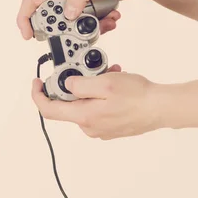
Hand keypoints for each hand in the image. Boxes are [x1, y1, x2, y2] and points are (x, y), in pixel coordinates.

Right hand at [17, 0, 141, 39]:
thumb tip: (68, 15)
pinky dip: (100, 24)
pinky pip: (88, 22)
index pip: (32, 1)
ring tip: (105, 22)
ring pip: (73, 24)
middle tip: (79, 32)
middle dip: (65, 30)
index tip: (28, 36)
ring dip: (88, 28)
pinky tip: (112, 18)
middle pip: (52, 18)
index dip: (25, 19)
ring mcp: (77, 0)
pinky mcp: (89, 6)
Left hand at [32, 64, 162, 139]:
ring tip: (113, 73)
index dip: (39, 96)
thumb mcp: (105, 82)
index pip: (50, 110)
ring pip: (87, 104)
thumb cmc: (136, 96)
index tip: (37, 83)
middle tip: (92, 69)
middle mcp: (90, 127)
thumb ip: (81, 84)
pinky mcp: (112, 127)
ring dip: (95, 87)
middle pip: (70, 104)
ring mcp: (101, 128)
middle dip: (77, 84)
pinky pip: (100, 108)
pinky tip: (118, 84)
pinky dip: (104, 95)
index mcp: (84, 116)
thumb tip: (67, 85)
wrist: (160, 108)